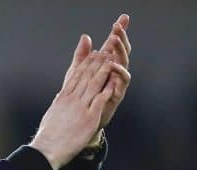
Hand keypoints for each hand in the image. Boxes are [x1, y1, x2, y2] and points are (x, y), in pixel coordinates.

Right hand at [30, 48, 129, 169]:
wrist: (48, 148)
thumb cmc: (48, 134)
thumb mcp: (52, 113)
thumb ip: (58, 103)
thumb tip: (59, 96)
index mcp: (63, 97)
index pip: (76, 76)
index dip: (86, 63)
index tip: (92, 54)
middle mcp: (72, 99)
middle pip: (86, 76)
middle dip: (96, 62)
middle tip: (105, 50)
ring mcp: (81, 108)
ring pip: (94, 84)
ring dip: (103, 71)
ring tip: (111, 60)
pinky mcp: (89, 118)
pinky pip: (100, 100)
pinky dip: (107, 90)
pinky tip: (114, 81)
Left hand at [61, 15, 130, 130]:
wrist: (81, 119)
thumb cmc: (81, 95)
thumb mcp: (78, 72)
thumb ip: (82, 55)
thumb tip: (86, 37)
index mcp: (106, 65)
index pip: (114, 45)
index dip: (119, 32)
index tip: (122, 18)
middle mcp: (114, 73)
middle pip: (122, 52)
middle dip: (120, 40)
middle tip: (117, 29)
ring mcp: (116, 84)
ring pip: (123, 65)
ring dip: (120, 54)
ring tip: (114, 44)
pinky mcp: (116, 95)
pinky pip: (121, 84)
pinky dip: (119, 75)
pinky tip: (114, 67)